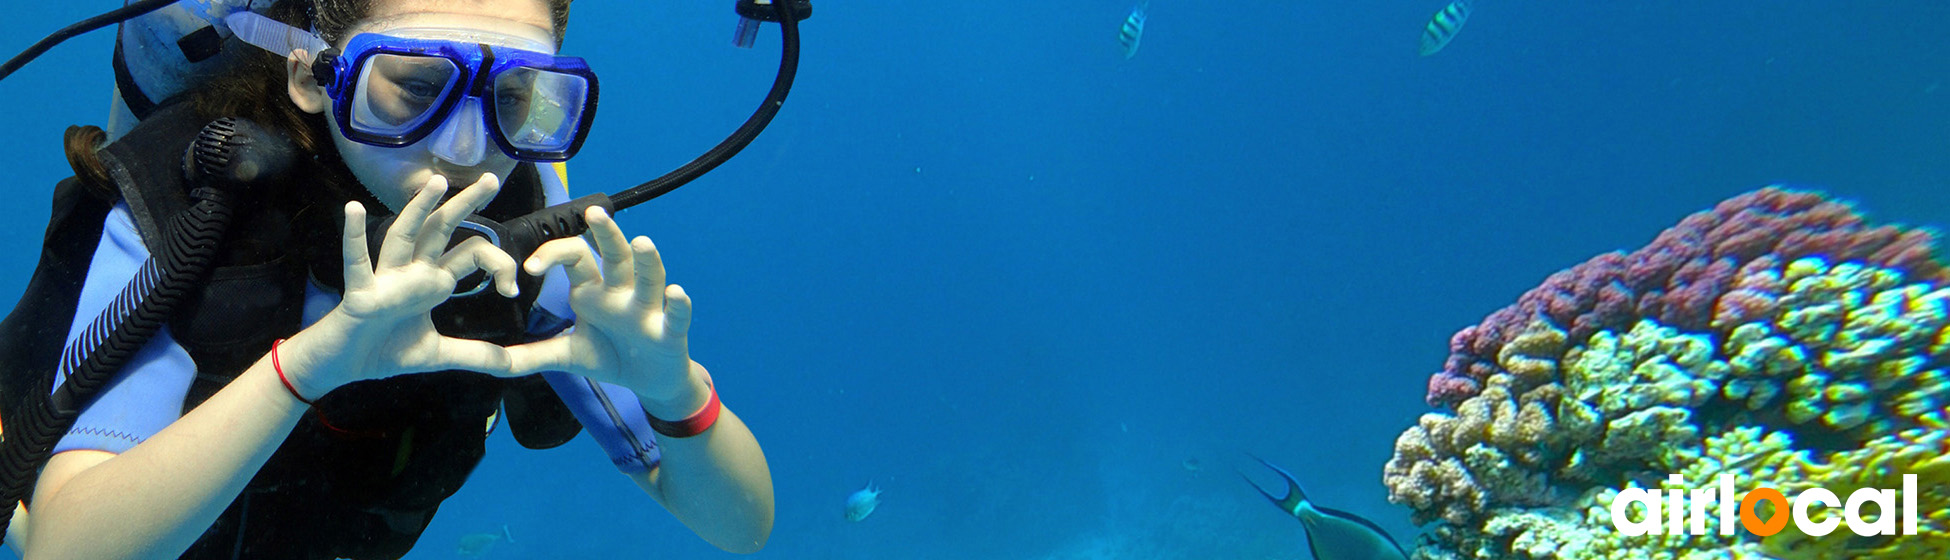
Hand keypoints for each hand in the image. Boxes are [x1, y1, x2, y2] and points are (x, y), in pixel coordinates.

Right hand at [281, 174, 522, 396]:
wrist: (345, 366)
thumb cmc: (386, 351)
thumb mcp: (441, 354)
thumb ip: (477, 355)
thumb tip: (512, 365)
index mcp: (433, 281)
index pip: (472, 253)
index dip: (499, 264)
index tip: (512, 290)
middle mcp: (413, 272)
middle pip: (442, 229)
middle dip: (465, 204)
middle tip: (491, 179)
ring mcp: (387, 279)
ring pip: (404, 236)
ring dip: (418, 209)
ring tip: (435, 182)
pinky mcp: (361, 293)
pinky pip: (358, 263)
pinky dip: (354, 236)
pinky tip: (354, 208)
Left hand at [507, 207, 696, 402]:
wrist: (649, 381)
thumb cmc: (609, 356)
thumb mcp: (566, 356)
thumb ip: (529, 356)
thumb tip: (489, 361)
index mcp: (593, 290)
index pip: (574, 256)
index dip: (552, 254)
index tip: (529, 267)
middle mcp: (621, 291)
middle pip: (614, 255)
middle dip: (606, 233)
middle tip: (594, 212)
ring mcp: (647, 309)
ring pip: (649, 277)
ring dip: (647, 261)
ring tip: (642, 242)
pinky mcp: (669, 331)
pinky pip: (676, 316)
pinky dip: (678, 304)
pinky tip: (675, 292)